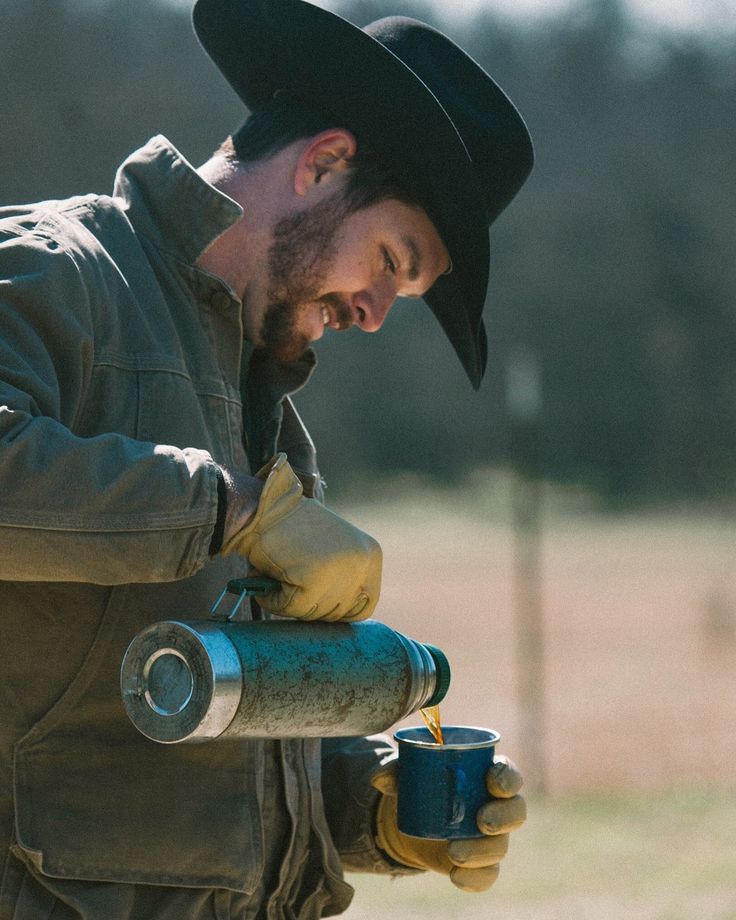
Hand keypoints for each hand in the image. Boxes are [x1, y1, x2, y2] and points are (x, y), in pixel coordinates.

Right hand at [221, 453, 381, 620]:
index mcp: (371, 556)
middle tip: (291, 581)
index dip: (337, 608)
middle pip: (338, 613)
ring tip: (280, 574)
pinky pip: (291, 608)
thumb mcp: (334, 547)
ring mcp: (340, 573)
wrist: (266, 507)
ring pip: (313, 613)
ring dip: (290, 601)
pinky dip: (273, 599)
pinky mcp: (314, 581)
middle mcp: (362, 564)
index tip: (316, 599)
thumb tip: (339, 613)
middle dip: (311, 604)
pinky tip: (268, 578)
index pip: (364, 606)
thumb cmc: (293, 527)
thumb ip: (343, 576)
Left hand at [370, 756, 525, 891]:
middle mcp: (497, 806)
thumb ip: (395, 770)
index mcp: (487, 776)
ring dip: (482, 851)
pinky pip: (486, 875)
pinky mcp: (479, 863)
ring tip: (455, 852)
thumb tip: (379, 778)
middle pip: (516, 812)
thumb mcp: (408, 773)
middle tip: (483, 820)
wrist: (415, 817)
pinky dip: (474, 879)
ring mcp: (491, 838)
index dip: (507, 777)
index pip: (509, 775)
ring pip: (500, 847)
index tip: (492, 780)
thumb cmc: (422, 783)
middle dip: (504, 816)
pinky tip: (456, 877)